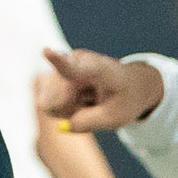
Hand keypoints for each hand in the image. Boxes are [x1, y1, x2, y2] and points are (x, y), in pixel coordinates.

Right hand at [35, 48, 164, 131]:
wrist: (130, 83)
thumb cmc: (125, 98)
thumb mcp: (116, 117)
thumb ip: (89, 123)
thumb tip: (62, 126)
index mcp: (99, 68)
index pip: (75, 67)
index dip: (58, 60)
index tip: (46, 51)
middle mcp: (75, 61)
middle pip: (57, 100)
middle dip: (72, 112)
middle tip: (96, 104)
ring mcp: (62, 66)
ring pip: (52, 104)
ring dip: (70, 109)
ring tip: (90, 100)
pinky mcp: (54, 74)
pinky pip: (50, 103)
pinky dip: (66, 107)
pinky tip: (80, 99)